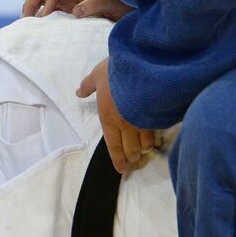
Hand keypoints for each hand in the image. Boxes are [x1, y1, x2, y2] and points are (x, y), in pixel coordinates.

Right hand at [23, 0, 129, 18]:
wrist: (138, 6)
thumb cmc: (128, 0)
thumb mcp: (116, 0)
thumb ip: (97, 3)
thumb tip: (75, 12)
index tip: (45, 16)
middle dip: (31, 2)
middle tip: (25, 21)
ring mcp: (71, 0)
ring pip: (44, 1)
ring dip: (34, 10)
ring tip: (27, 26)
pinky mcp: (73, 11)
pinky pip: (52, 12)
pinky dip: (43, 18)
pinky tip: (39, 30)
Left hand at [77, 58, 156, 173]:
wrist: (143, 66)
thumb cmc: (117, 72)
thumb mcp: (98, 75)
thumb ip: (88, 85)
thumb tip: (78, 92)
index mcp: (109, 119)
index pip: (113, 146)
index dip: (117, 159)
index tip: (121, 169)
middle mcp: (126, 125)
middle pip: (130, 149)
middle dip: (131, 157)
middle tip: (133, 162)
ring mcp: (143, 122)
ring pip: (145, 143)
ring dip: (144, 149)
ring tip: (144, 150)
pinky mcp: (157, 116)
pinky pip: (156, 132)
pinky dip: (155, 137)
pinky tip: (156, 136)